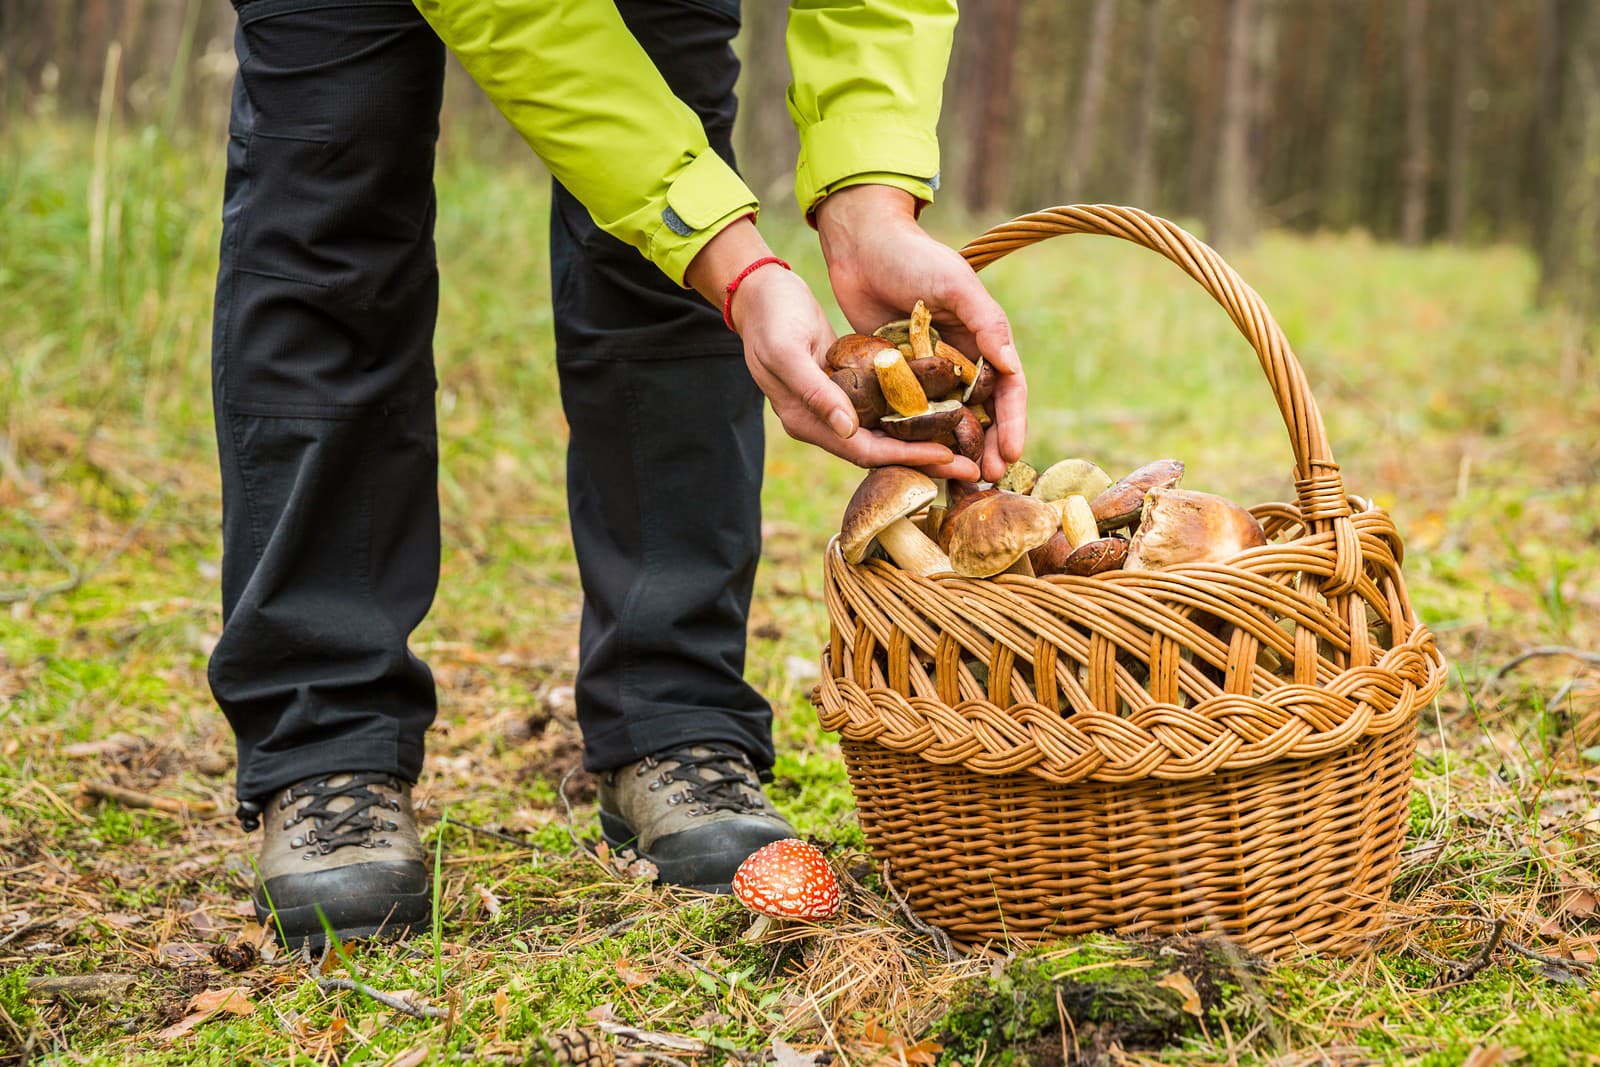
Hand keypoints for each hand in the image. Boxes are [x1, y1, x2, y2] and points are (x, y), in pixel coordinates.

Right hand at [685, 219, 980, 479]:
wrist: (758, 292)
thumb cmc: (771, 318)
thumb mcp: (788, 351)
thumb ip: (815, 392)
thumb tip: (848, 430)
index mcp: (804, 421)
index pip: (862, 451)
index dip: (905, 457)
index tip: (946, 458)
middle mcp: (823, 421)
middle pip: (880, 450)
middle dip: (924, 460)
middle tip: (970, 467)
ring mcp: (834, 406)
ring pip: (885, 433)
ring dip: (922, 441)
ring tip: (964, 446)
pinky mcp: (846, 387)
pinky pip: (884, 409)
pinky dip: (911, 414)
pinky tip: (942, 411)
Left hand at [814, 184, 1025, 481]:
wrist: (861, 245)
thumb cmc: (913, 258)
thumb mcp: (955, 284)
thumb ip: (986, 321)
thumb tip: (1011, 365)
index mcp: (983, 338)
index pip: (1008, 389)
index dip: (1012, 423)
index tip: (1010, 454)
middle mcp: (961, 358)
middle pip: (982, 413)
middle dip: (988, 446)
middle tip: (986, 479)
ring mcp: (928, 371)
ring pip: (948, 420)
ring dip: (955, 450)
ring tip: (958, 481)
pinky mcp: (896, 376)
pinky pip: (910, 414)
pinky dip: (917, 438)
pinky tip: (915, 462)